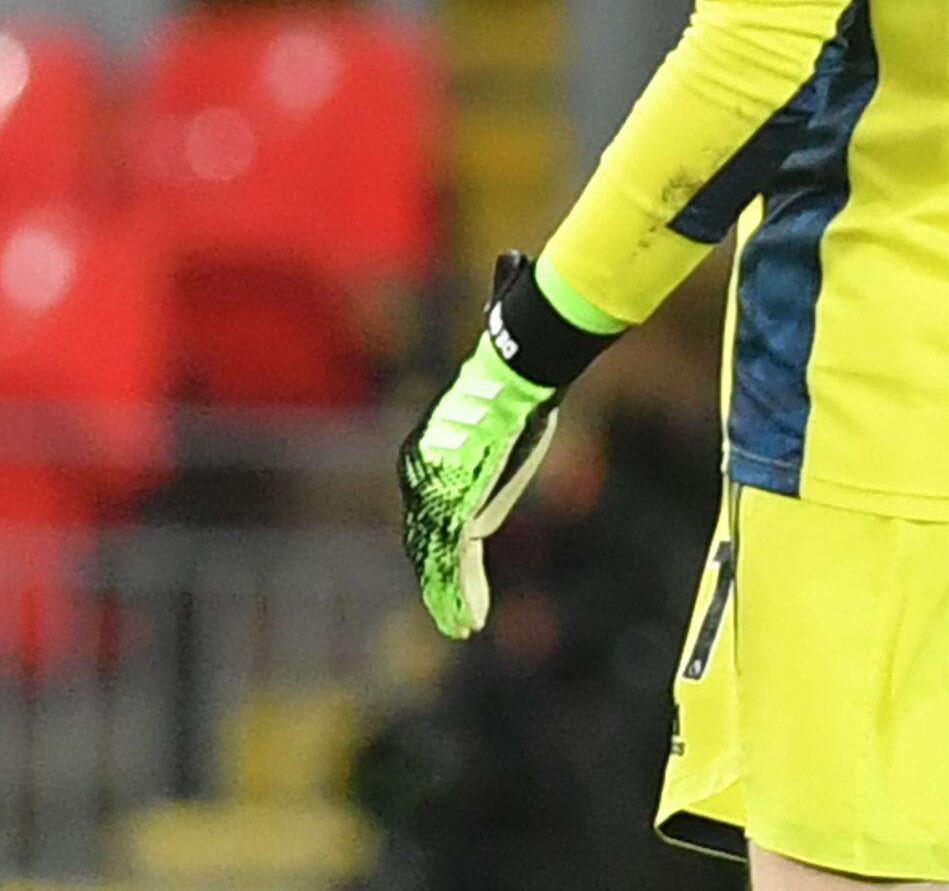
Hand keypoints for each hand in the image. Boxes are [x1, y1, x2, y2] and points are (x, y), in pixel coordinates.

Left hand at [398, 261, 564, 639]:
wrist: (521, 361)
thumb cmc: (518, 364)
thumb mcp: (510, 384)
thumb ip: (503, 389)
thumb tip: (510, 320)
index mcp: (432, 452)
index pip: (430, 510)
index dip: (440, 546)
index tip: (451, 573)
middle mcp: (427, 473)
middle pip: (429, 539)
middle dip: (442, 582)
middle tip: (454, 618)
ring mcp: (440, 489)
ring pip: (439, 556)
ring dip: (451, 596)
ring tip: (463, 628)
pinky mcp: (458, 500)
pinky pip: (456, 557)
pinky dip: (462, 590)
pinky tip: (471, 620)